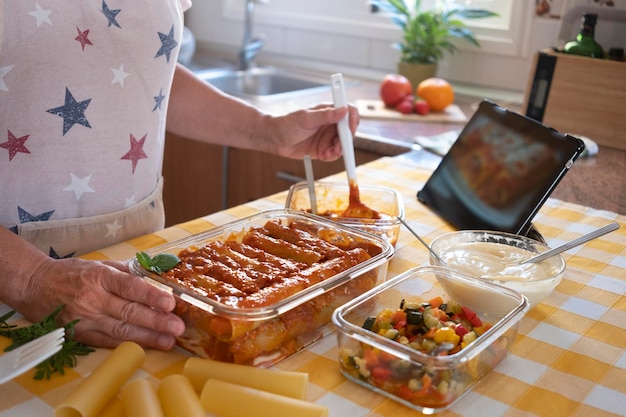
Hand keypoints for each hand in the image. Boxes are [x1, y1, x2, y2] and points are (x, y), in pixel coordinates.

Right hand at [16, 256, 184, 349]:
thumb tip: (155, 277)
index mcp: (99, 277)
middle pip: (129, 312)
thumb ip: (127, 272)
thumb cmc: (71, 273)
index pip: (129, 287)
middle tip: (178, 327)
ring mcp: (85, 319)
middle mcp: (92, 299)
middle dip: (156, 321)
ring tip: (169, 340)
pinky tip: (146, 346)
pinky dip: (128, 344)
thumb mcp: (98, 264)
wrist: (34, 286)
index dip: (151, 296)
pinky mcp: (79, 335)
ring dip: (148, 337)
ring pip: (121, 330)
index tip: (170, 302)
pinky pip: (107, 342)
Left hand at [266, 103, 359, 161]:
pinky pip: (334, 154)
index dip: (352, 120)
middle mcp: (330, 123)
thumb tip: (343, 110)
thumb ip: (325, 115)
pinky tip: (322, 156)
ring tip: (326, 153)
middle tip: (337, 147)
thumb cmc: (286, 124)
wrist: (273, 139)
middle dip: (345, 141)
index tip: (349, 130)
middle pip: (348, 131)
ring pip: (343, 144)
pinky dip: (331, 156)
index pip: (349, 112)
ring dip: (338, 151)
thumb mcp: (306, 118)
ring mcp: (327, 136)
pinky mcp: (322, 148)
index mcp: (328, 111)